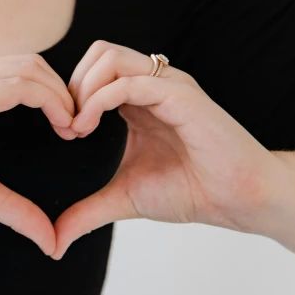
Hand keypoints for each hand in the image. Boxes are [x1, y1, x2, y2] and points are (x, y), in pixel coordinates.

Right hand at [0, 54, 75, 255]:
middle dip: (63, 90)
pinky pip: (19, 86)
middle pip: (31, 63)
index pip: (21, 71)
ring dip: (61, 95)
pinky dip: (50, 101)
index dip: (53, 93)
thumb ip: (17, 209)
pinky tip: (62, 126)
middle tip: (78, 127)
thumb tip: (50, 241)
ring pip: (30, 69)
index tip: (70, 128)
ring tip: (73, 128)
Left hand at [52, 41, 282, 258]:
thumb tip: (56, 242)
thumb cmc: (190, 191)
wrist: (238, 201)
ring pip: (110, 58)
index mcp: (138, 98)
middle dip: (71, 85)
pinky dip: (99, 100)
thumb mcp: (124, 198)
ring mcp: (167, 86)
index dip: (69, 94)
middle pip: (98, 52)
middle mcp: (152, 84)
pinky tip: (88, 127)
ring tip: (78, 126)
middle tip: (67, 125)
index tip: (64, 132)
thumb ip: (87, 212)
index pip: (93, 69)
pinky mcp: (181, 96)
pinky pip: (130, 82)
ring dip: (82, 89)